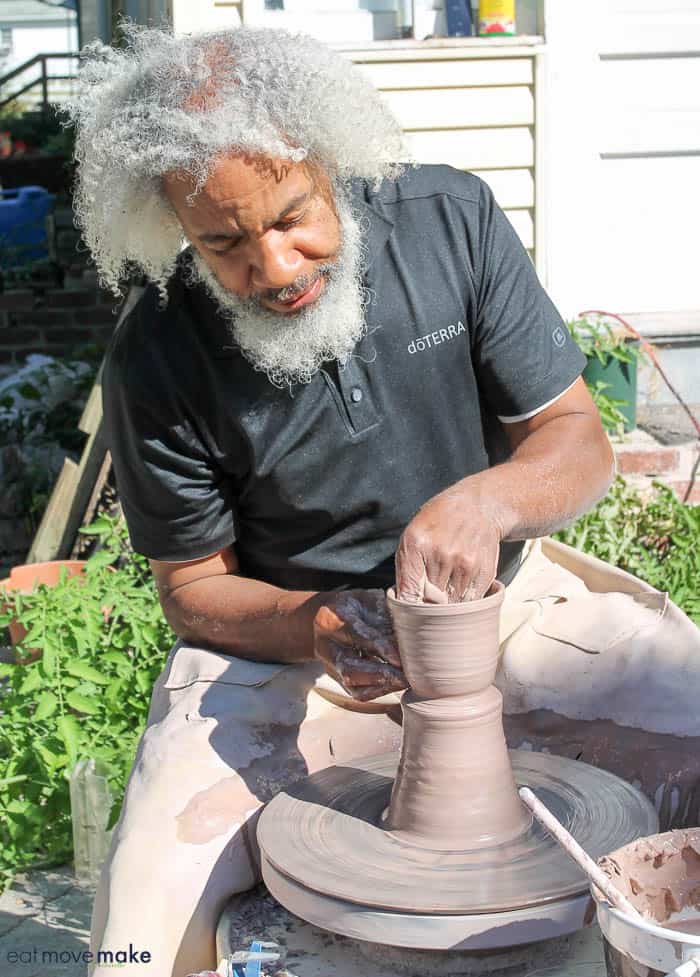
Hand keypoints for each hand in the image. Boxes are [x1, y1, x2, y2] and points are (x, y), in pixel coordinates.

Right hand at [313, 589, 407, 701]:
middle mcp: (325, 647)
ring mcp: (329, 666)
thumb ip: (382, 615)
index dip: (380, 648)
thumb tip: (407, 635)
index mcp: (329, 619)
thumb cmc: (354, 606)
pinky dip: (380, 691)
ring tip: (406, 681)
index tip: (400, 658)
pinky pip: (358, 693)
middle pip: (349, 669)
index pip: (356, 636)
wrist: (328, 616)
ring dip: (383, 686)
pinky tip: (396, 684)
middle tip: (406, 677)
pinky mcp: (338, 679)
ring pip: (353, 686)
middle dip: (381, 675)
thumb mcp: (367, 600)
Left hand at [395, 485, 502, 601]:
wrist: (478, 506)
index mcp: (416, 544)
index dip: (409, 609)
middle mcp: (441, 554)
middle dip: (429, 604)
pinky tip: (463, 580)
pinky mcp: (485, 571)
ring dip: (449, 603)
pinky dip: (465, 598)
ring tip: (448, 583)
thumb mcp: (412, 536)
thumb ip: (405, 570)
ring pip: (452, 606)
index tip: (411, 614)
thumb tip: (405, 605)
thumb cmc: (438, 522)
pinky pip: (471, 600)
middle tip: (431, 595)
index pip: (409, 595)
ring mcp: (466, 563)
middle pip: (430, 603)